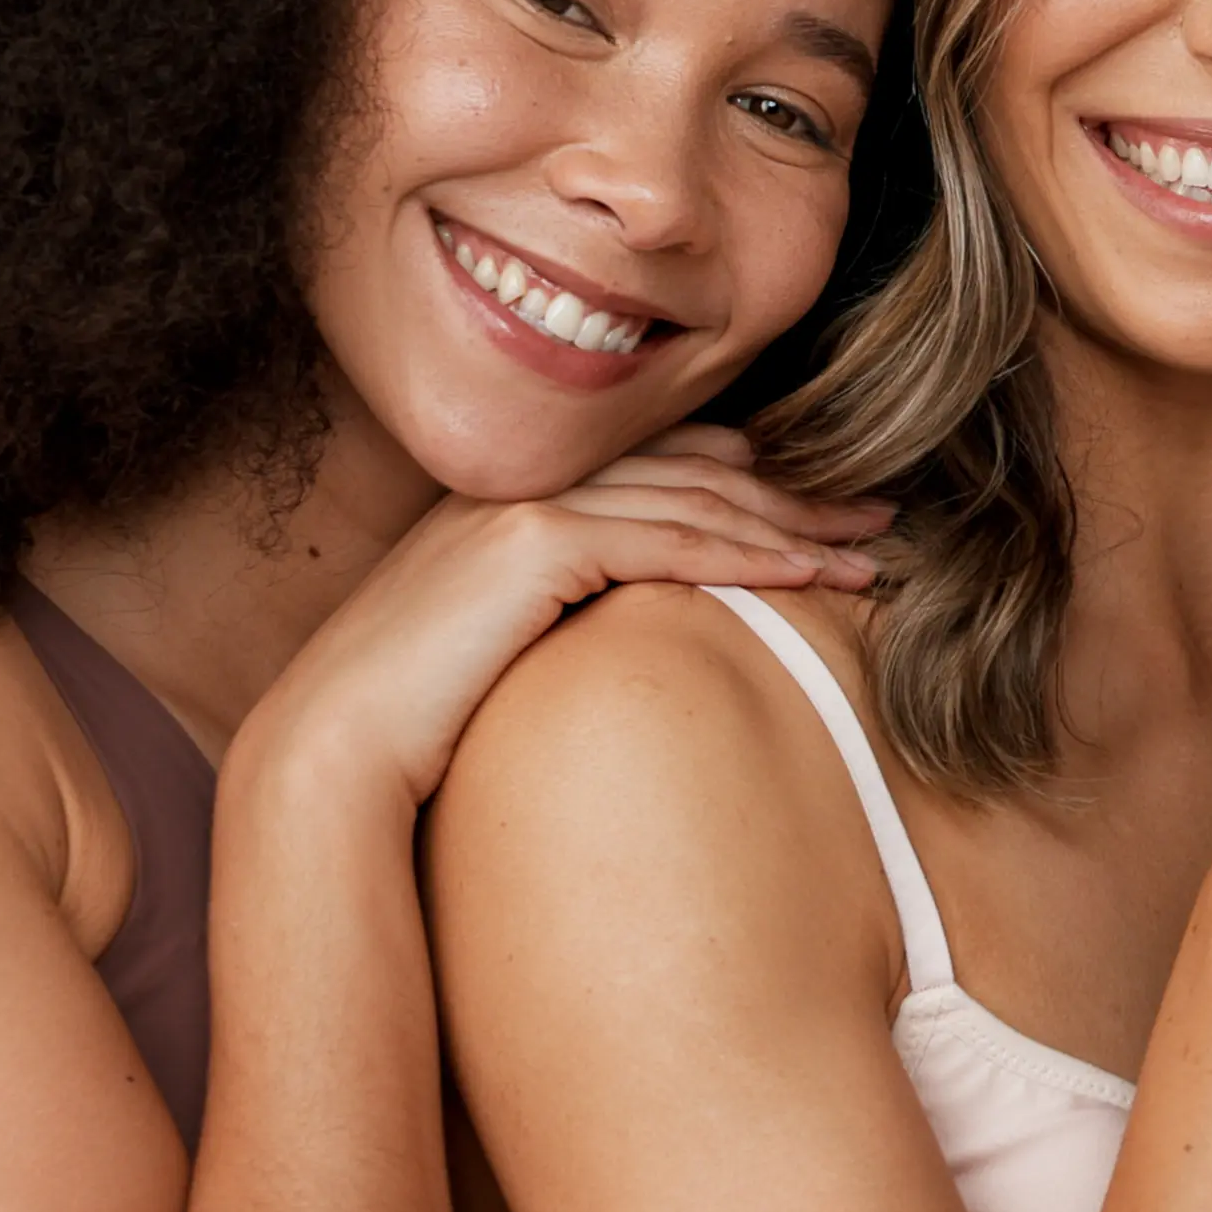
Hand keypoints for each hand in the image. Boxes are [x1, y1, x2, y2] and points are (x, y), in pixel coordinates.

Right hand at [244, 425, 894, 805]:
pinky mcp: (533, 542)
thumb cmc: (417, 722)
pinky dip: (747, 555)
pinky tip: (808, 577)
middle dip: (796, 496)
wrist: (332, 747)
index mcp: (523, 497)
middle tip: (879, 518)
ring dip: (794, 528)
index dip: (755, 480)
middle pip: (694, 471)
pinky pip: (667, 540)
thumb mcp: (509, 647)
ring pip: (694, 501)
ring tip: (869, 554)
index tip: (826, 511)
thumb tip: (648, 629)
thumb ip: (571, 612)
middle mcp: (527, 482)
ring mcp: (528, 503)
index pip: (664, 464)